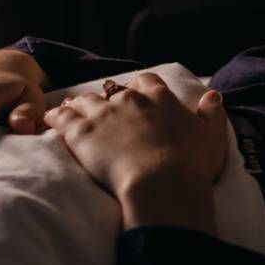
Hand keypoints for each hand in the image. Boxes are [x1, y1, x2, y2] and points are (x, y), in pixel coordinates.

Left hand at [43, 72, 226, 232]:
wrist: (163, 184)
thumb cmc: (191, 164)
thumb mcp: (213, 137)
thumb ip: (213, 113)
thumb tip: (213, 95)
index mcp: (160, 97)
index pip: (147, 81)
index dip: (142, 88)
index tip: (139, 97)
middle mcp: (130, 99)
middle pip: (114, 90)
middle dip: (110, 99)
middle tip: (108, 112)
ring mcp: (103, 114)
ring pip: (86, 100)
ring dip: (81, 105)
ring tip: (76, 112)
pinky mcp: (81, 132)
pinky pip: (61, 117)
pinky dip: (56, 116)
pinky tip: (51, 118)